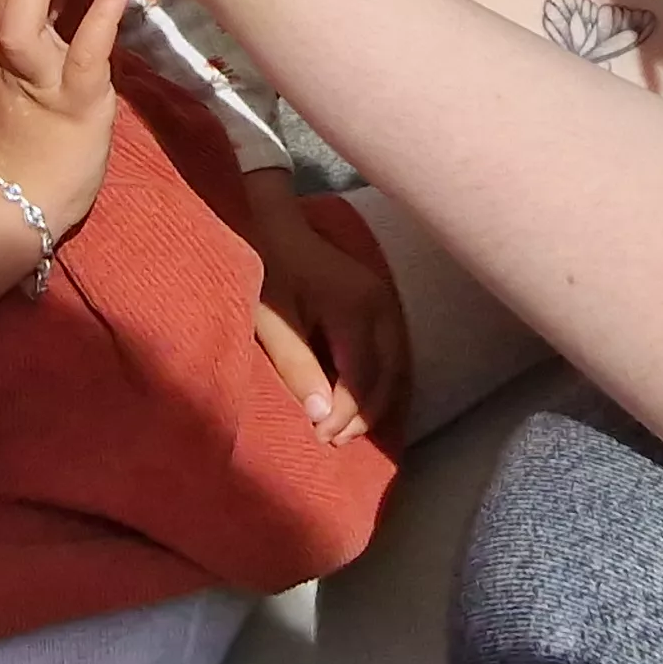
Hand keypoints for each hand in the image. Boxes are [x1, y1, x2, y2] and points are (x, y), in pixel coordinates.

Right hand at [0, 0, 122, 234]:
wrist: (10, 208)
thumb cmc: (25, 148)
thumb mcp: (27, 81)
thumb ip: (47, 33)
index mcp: (5, 47)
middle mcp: (14, 55)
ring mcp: (40, 78)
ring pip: (27, 18)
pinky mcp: (73, 104)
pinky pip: (84, 57)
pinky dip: (100, 23)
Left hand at [246, 174, 407, 444]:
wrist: (274, 222)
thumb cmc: (266, 268)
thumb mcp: (272, 321)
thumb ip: (297, 367)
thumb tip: (322, 416)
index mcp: (355, 309)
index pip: (361, 378)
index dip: (344, 414)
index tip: (318, 436)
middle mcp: (381, 305)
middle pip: (388, 375)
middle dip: (364, 415)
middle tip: (334, 442)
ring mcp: (385, 301)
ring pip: (396, 366)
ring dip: (375, 402)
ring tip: (346, 430)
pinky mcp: (379, 302)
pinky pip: (390, 352)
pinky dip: (379, 382)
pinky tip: (357, 401)